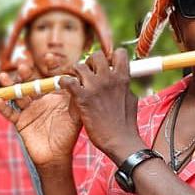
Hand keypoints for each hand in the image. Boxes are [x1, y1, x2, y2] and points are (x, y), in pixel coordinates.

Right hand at [0, 54, 82, 168]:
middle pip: (31, 83)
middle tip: (23, 64)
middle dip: (26, 73)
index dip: (50, 66)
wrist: (57, 157)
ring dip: (9, 86)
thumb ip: (78, 98)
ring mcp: (28, 110)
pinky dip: (2, 107)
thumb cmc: (68, 136)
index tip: (49, 56)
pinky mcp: (20, 122)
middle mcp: (40, 100)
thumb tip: (79, 79)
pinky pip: (9, 113)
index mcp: (54, 96)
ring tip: (3, 76)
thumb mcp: (77, 116)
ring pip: (17, 95)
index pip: (51, 77)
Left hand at [61, 48, 145, 163]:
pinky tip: (65, 88)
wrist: (120, 141)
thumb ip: (124, 86)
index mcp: (123, 77)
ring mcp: (95, 87)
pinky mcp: (82, 98)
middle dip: (90, 62)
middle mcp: (109, 78)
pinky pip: (67, 80)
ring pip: (79, 65)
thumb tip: (122, 79)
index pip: (118, 53)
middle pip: (96, 55)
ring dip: (75, 72)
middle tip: (86, 74)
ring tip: (75, 82)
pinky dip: (63, 82)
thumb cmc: (126, 123)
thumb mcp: (130, 99)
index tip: (105, 66)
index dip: (110, 57)